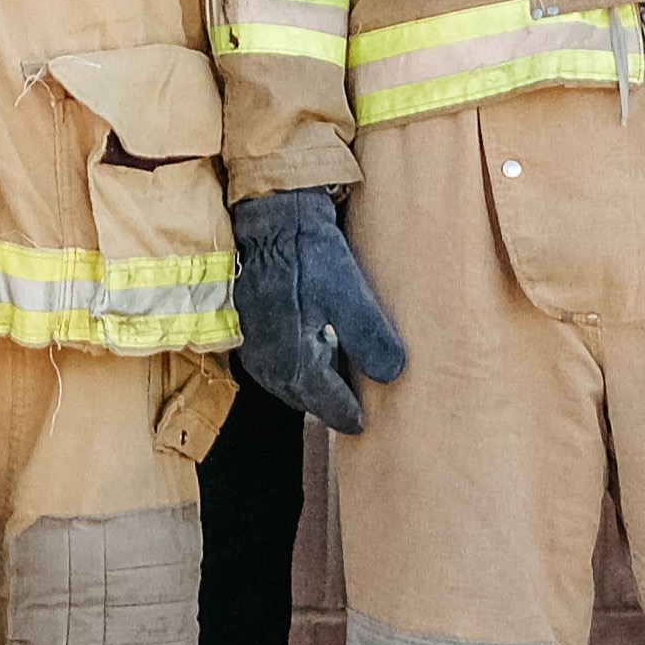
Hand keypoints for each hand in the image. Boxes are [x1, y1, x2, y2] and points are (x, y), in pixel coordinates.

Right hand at [229, 188, 409, 434]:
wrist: (269, 220)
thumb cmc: (305, 253)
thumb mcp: (346, 291)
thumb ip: (368, 336)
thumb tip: (393, 374)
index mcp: (293, 363)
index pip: (328, 406)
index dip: (351, 416)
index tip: (366, 424)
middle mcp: (270, 365)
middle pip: (307, 399)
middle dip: (332, 402)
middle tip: (360, 404)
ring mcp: (256, 351)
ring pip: (292, 383)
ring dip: (316, 384)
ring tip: (344, 377)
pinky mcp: (252, 334)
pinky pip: (280, 366)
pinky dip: (301, 366)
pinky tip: (319, 349)